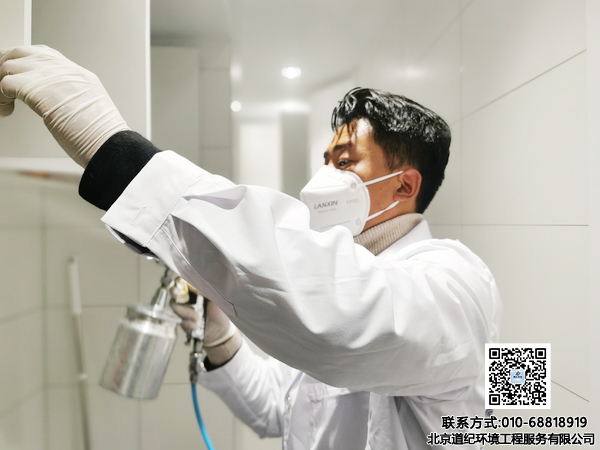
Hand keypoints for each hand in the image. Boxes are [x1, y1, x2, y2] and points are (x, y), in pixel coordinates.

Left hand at [0, 45, 129, 166]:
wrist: (108, 145)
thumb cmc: (102, 137)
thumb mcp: (90, 110)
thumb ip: (71, 98)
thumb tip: (52, 102)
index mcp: (79, 75)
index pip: (46, 56)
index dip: (28, 65)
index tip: (20, 77)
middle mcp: (66, 70)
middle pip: (25, 53)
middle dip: (10, 67)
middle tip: (5, 86)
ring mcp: (51, 76)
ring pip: (11, 64)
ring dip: (4, 82)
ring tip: (6, 101)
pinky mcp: (37, 88)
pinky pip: (6, 83)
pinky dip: (2, 97)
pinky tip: (7, 109)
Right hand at [170, 280, 241, 365]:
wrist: (221, 331)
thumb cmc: (221, 311)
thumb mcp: (215, 298)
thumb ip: (203, 290)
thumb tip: (191, 284)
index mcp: (196, 289)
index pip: (183, 280)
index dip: (180, 281)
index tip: (182, 283)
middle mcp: (187, 297)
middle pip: (173, 290)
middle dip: (176, 293)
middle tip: (184, 298)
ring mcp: (184, 309)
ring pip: (175, 306)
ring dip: (187, 312)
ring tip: (198, 317)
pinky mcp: (182, 321)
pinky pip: (180, 320)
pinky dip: (189, 324)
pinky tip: (197, 325)